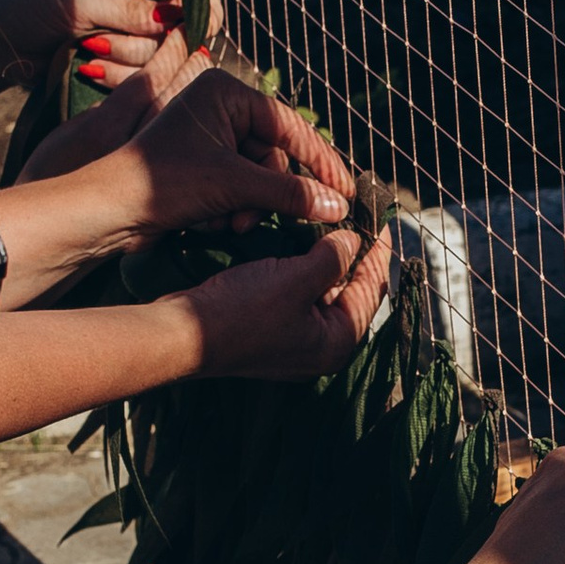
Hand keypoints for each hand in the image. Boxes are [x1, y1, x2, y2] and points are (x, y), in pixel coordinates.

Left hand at [0, 0, 181, 86]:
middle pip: (182, 15)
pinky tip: (91, 69)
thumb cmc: (26, 5)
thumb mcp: (76, 0)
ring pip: (164, 50)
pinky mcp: (124, 65)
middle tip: (114, 33)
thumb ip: (124, 8)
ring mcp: (132, 34)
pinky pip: (145, 76)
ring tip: (88, 49)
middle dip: (153, 29)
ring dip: (127, 53)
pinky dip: (121, 75)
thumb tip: (174, 18)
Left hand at [124, 70, 357, 242]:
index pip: (290, 125)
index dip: (320, 162)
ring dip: (250, 206)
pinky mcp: (201, 167)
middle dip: (270, 193)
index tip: (346, 192)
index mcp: (225, 92)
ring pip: (259, 177)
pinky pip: (239, 188)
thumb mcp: (233, 185)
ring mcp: (209, 138)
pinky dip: (232, 209)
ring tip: (230, 222)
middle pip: (275, 155)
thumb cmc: (163, 182)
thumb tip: (338, 206)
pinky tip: (213, 222)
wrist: (108, 211)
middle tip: (272, 219)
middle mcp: (218, 108)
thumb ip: (291, 194)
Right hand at [183, 227, 392, 377]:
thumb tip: (352, 240)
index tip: (382, 220)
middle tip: (358, 217)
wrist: (182, 333)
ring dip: (326, 259)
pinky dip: (302, 269)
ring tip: (333, 223)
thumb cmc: (241, 312)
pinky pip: (297, 294)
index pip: (371, 290)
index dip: (377, 252)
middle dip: (353, 254)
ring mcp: (294, 339)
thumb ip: (333, 257)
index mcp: (337, 342)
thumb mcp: (297, 278)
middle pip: (349, 292)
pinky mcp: (270, 329)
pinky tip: (300, 243)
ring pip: (322, 291)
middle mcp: (321, 346)